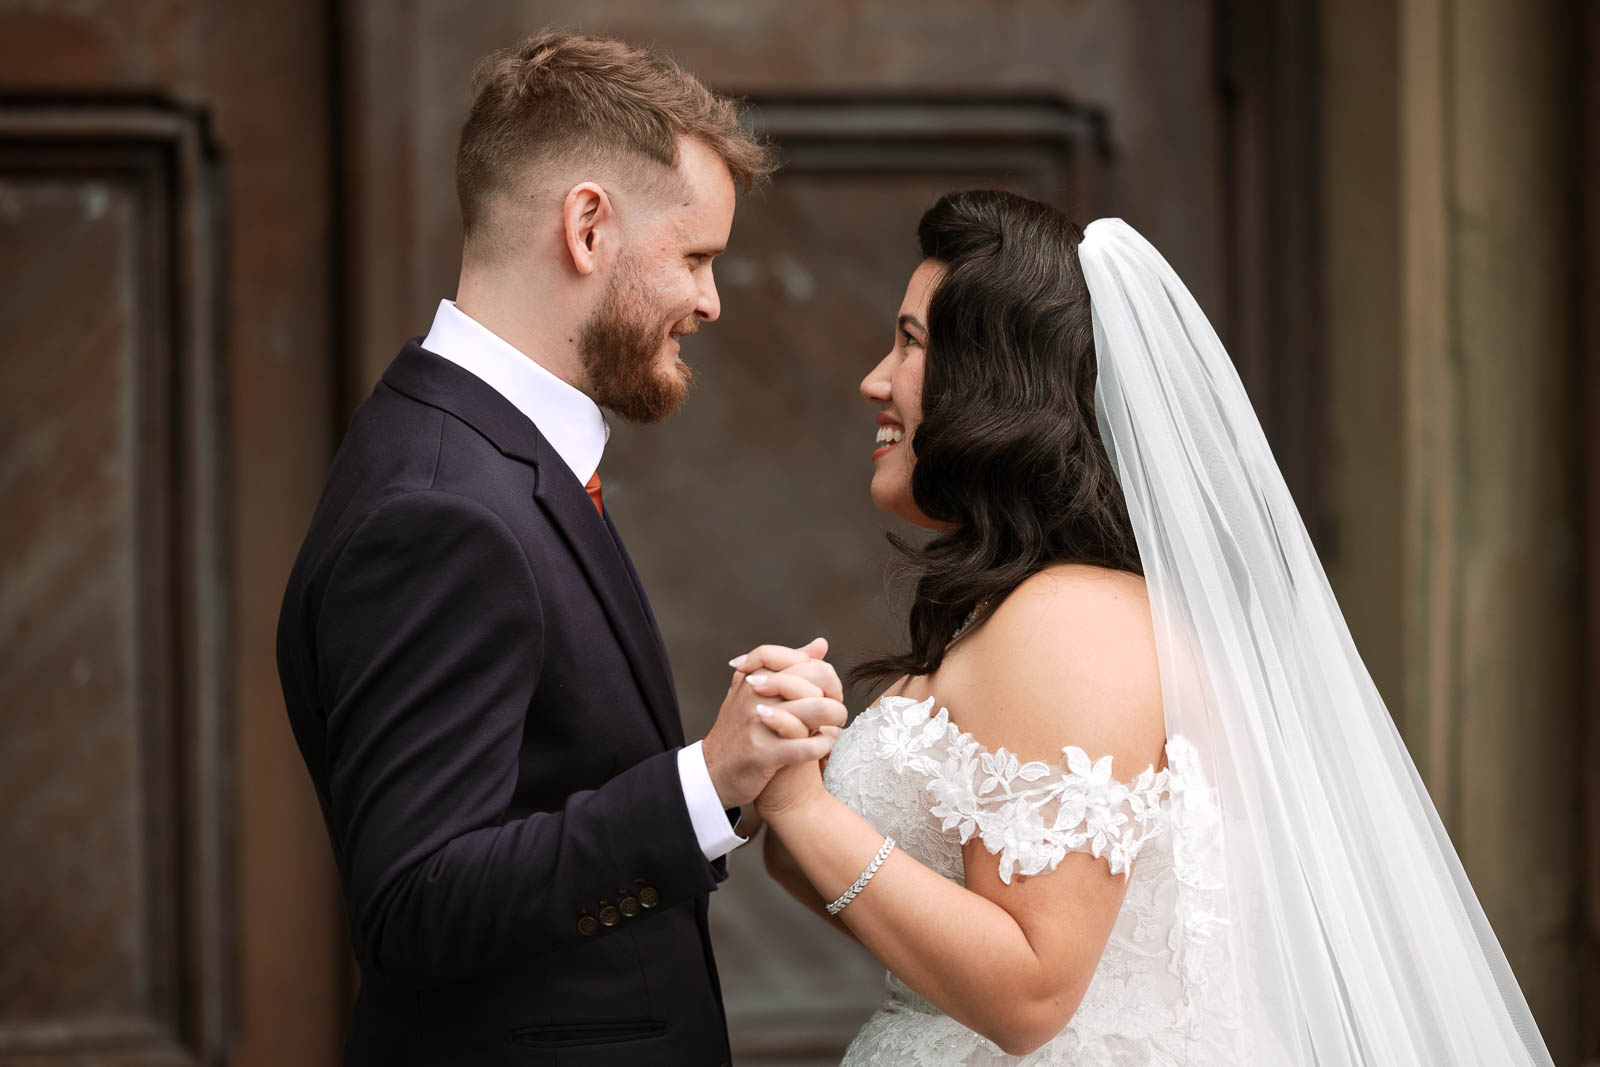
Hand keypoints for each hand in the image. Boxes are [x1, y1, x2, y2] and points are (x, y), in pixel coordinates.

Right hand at [701, 640, 845, 808]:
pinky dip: (823, 745)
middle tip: (836, 711)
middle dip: (833, 695)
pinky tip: (825, 746)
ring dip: (834, 717)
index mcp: (754, 674)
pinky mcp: (763, 753)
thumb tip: (821, 644)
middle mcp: (754, 693)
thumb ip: (789, 666)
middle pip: (814, 680)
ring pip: (816, 709)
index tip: (828, 691)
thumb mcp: (757, 691)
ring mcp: (758, 722)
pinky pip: (807, 745)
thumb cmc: (741, 730)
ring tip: (835, 727)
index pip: (802, 660)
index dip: (823, 674)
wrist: (713, 772)